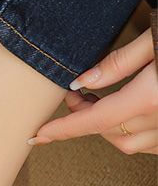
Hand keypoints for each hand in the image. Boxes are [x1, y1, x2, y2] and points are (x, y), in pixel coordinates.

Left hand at [28, 28, 157, 154]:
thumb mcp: (152, 41)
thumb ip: (119, 62)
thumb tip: (83, 81)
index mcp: (150, 97)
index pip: (94, 120)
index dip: (63, 129)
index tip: (39, 134)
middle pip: (107, 130)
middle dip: (82, 117)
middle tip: (73, 95)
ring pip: (128, 143)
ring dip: (105, 127)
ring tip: (97, 103)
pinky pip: (149, 145)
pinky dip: (130, 134)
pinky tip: (122, 118)